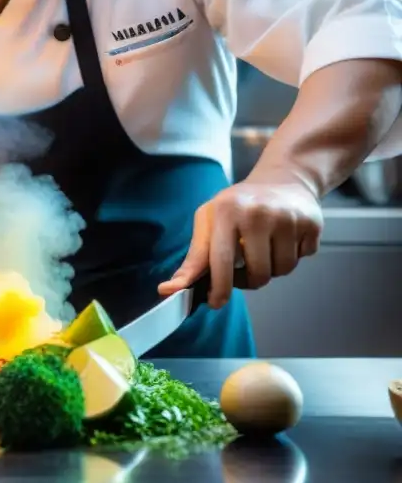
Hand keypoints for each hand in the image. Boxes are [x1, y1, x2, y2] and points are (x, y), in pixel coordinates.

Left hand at [158, 176, 322, 308]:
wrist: (283, 179)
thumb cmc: (238, 204)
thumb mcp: (209, 220)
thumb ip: (194, 256)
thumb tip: (170, 288)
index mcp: (226, 211)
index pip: (221, 260)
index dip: (218, 287)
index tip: (215, 303)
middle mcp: (258, 213)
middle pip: (257, 273)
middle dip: (248, 281)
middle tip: (243, 271)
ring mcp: (287, 217)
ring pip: (281, 271)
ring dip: (270, 269)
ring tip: (262, 249)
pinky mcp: (312, 223)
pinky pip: (302, 259)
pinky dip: (291, 256)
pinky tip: (283, 239)